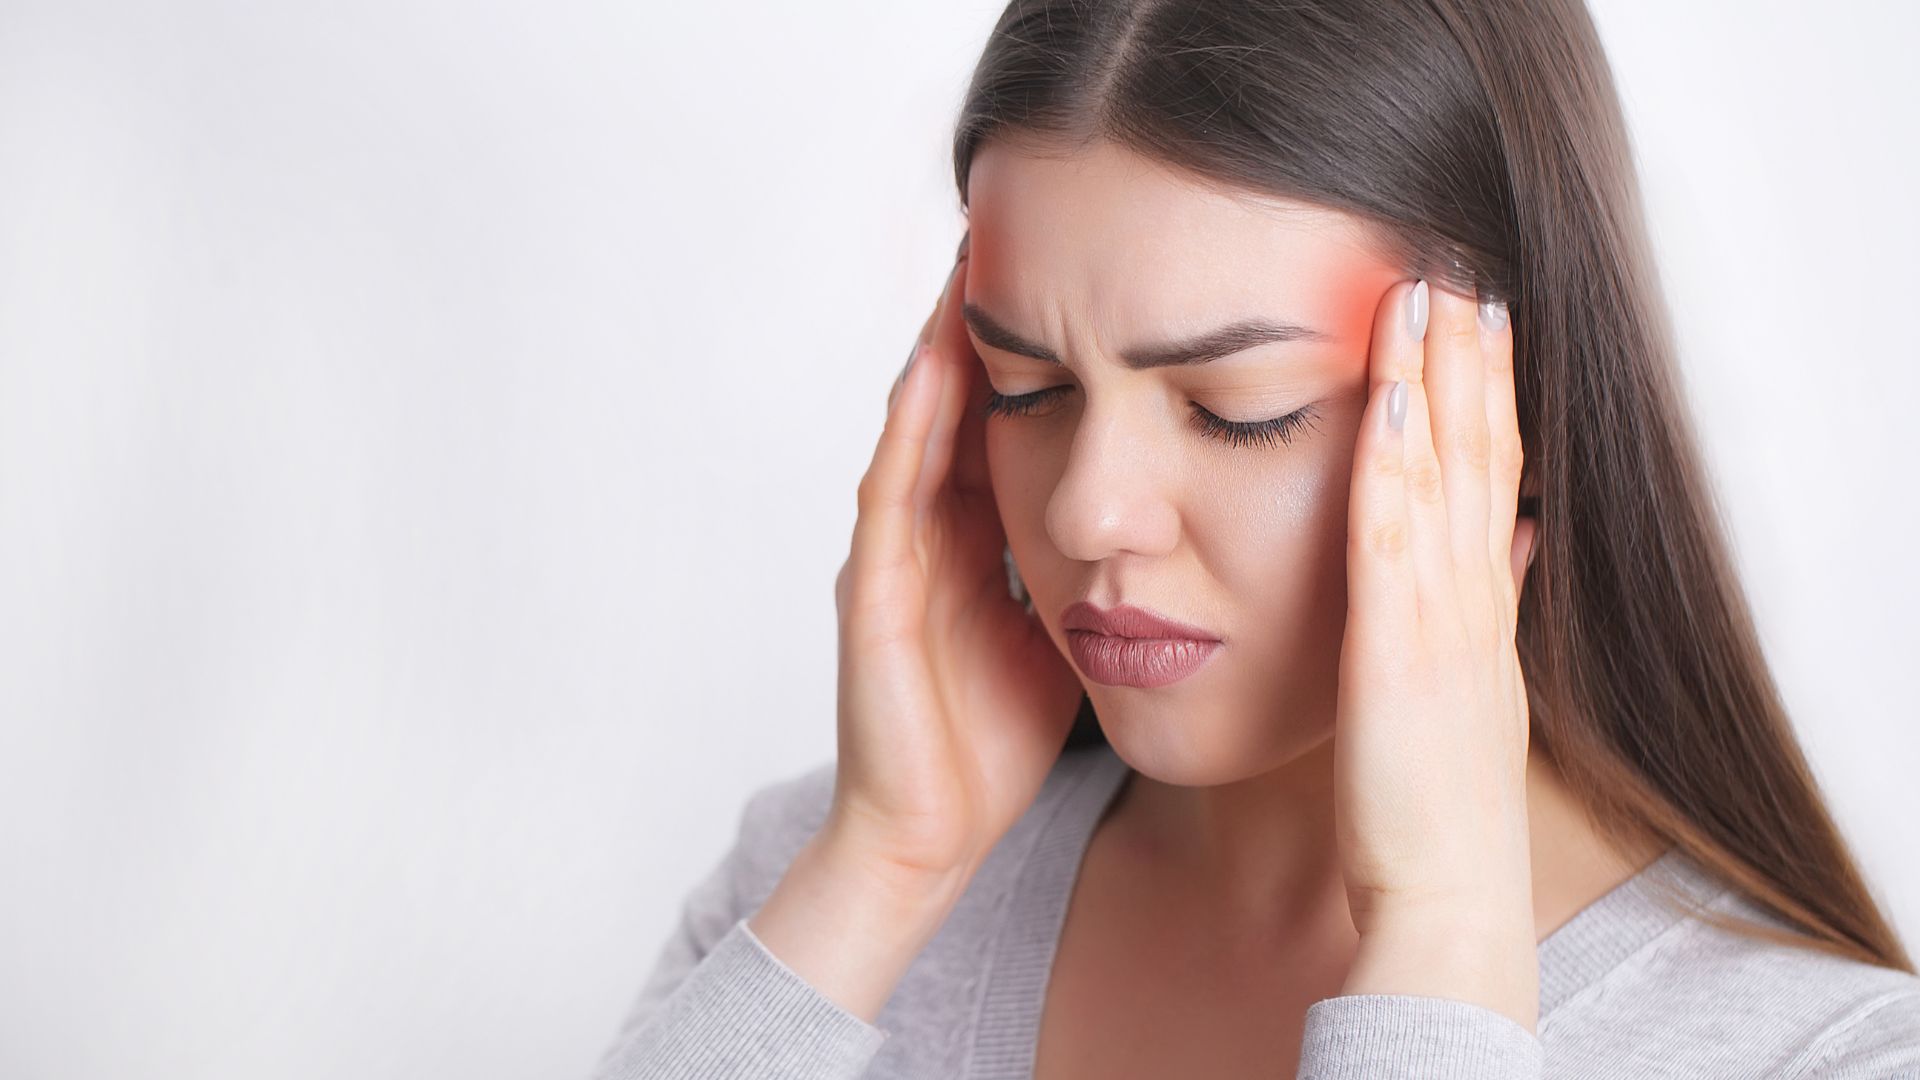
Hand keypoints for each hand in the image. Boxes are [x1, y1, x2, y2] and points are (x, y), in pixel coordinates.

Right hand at [826, 231, 1084, 887]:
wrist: (930, 835)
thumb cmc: (996, 740)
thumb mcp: (1062, 629)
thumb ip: (1089, 564)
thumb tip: (1164, 514)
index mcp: (975, 537)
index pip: (1006, 416)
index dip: (1035, 346)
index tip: (1078, 271)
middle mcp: (928, 532)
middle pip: (958, 401)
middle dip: (985, 319)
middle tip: (1017, 227)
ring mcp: (891, 557)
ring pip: (918, 426)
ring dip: (941, 344)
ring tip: (972, 261)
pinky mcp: (870, 595)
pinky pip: (892, 493)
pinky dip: (914, 427)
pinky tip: (939, 367)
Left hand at [1332, 279, 1540, 1024]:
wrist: (1448, 896)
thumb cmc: (1438, 804)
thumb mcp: (1476, 692)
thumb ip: (1491, 609)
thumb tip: (1517, 542)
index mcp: (1481, 604)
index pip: (1492, 473)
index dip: (1487, 389)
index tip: (1477, 313)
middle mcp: (1472, 596)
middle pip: (1481, 452)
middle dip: (1471, 356)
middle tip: (1461, 263)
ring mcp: (1442, 618)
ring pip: (1448, 474)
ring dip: (1439, 380)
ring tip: (1430, 291)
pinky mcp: (1399, 649)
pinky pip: (1394, 538)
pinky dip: (1396, 464)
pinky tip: (1392, 399)